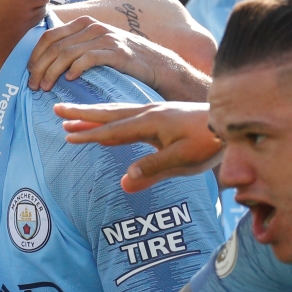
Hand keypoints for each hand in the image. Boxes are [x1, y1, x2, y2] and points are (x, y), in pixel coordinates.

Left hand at [28, 16, 203, 99]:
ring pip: (67, 53)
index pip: (49, 36)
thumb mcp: (97, 48)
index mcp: (84, 24)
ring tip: (46, 88)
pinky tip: (69, 80)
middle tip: (33, 86)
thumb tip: (47, 61)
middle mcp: (93, 26)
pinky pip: (89, 58)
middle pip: (54, 45)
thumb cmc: (124, 61)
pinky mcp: (117, 51)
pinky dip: (75, 69)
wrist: (158, 66)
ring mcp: (105, 38)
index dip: (35, 55)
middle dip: (39, 66)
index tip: (29, 73)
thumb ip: (76, 48)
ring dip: (52, 72)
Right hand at [53, 102, 223, 191]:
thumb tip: (124, 182)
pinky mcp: (163, 116)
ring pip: (117, 112)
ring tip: (74, 116)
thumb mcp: (183, 160)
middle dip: (82, 114)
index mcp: (149, 123)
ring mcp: (155, 112)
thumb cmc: (210, 142)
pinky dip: (112, 118)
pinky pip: (128, 115)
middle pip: (108, 113)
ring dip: (94, 115)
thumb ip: (152, 170)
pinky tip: (109, 123)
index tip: (67, 135)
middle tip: (57, 109)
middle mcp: (148, 113)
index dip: (89, 134)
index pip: (112, 130)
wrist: (233, 123)